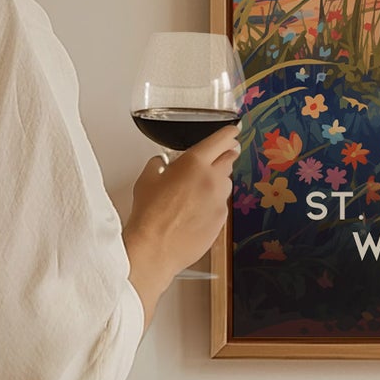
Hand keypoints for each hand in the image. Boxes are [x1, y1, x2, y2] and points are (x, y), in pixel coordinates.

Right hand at [123, 125, 241, 323]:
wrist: (155, 248)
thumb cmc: (149, 214)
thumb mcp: (146, 180)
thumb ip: (158, 165)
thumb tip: (162, 163)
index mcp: (194, 163)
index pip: (220, 140)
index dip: (228, 133)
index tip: (233, 131)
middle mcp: (212, 179)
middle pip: (229, 159)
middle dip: (224, 155)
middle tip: (218, 157)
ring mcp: (220, 201)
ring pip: (226, 183)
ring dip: (217, 181)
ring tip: (198, 190)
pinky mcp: (222, 220)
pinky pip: (221, 205)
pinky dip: (213, 203)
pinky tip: (196, 211)